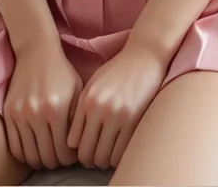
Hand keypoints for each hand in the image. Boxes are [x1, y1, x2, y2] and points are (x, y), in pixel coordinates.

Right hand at [3, 40, 82, 169]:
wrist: (36, 50)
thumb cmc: (61, 71)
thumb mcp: (77, 91)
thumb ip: (77, 120)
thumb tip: (76, 149)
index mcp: (56, 109)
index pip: (63, 151)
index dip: (69, 159)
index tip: (72, 156)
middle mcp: (36, 114)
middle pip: (47, 157)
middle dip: (56, 162)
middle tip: (60, 157)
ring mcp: (20, 114)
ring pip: (29, 155)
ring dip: (40, 160)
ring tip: (47, 155)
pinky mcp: (8, 112)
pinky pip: (14, 146)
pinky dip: (24, 155)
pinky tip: (33, 150)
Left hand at [66, 41, 167, 168]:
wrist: (144, 56)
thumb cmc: (117, 70)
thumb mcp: (94, 84)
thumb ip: (81, 110)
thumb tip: (73, 142)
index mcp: (86, 99)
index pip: (73, 141)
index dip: (77, 151)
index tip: (84, 150)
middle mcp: (99, 108)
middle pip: (86, 153)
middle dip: (90, 160)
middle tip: (95, 158)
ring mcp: (117, 115)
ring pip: (103, 157)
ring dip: (104, 161)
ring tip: (108, 154)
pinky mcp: (134, 120)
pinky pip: (120, 153)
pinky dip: (118, 158)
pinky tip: (119, 150)